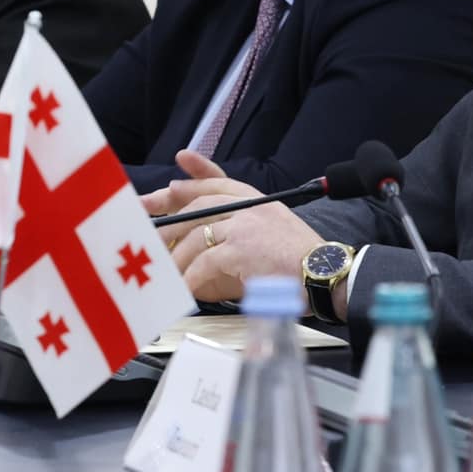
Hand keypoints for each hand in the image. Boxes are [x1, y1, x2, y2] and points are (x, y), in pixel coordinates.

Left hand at [157, 152, 324, 308]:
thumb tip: (206, 243)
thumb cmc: (299, 262)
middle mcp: (249, 206)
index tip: (169, 186)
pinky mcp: (241, 248)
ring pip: (196, 236)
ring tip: (168, 278)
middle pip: (198, 206)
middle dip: (168, 221)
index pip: (218, 181)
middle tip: (149, 238)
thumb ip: (242, 229)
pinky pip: (204, 263)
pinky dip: (191, 279)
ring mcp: (244, 225)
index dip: (192, 180)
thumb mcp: (272, 234)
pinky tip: (185, 291)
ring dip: (178, 260)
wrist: (323, 273)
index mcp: (257, 200)